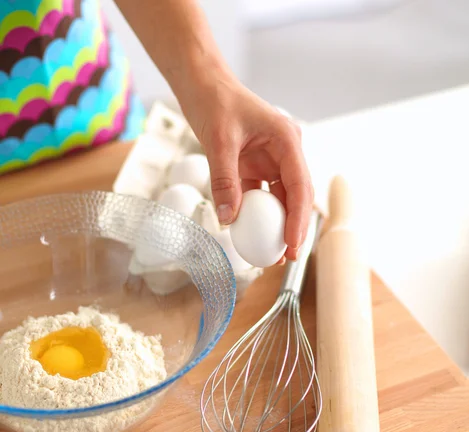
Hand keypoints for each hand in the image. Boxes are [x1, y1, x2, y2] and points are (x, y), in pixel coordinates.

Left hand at [180, 76, 313, 260]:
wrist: (201, 83)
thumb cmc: (213, 101)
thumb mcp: (218, 141)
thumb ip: (224, 181)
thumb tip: (228, 220)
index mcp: (286, 140)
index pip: (299, 185)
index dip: (299, 218)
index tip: (293, 244)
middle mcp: (284, 152)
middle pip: (296, 196)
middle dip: (294, 227)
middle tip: (286, 257)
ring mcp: (271, 160)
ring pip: (280, 199)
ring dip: (276, 225)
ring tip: (271, 253)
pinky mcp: (255, 166)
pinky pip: (260, 195)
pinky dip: (256, 214)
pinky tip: (251, 234)